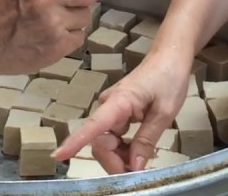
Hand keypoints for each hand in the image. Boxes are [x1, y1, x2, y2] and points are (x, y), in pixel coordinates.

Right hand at [55, 53, 190, 172]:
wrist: (169, 55)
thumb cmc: (169, 78)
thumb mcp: (164, 112)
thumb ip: (147, 139)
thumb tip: (134, 166)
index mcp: (119, 102)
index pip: (93, 125)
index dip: (75, 142)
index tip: (58, 155)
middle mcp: (108, 105)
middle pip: (100, 141)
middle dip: (115, 161)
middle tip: (138, 172)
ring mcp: (111, 109)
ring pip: (106, 142)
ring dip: (120, 156)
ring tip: (142, 159)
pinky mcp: (117, 112)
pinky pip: (113, 137)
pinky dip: (123, 148)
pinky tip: (137, 150)